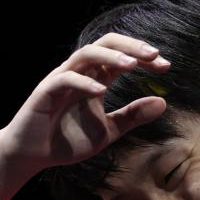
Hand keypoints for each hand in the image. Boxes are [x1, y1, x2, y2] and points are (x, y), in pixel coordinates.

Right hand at [0, 32, 169, 175]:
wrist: (33, 155)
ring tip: (132, 65)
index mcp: (95, 78)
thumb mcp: (108, 130)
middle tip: (154, 54)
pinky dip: (84, 83)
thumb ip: (132, 116)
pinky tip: (101, 91)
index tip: (165, 65)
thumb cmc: (68, 141)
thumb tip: (163, 102)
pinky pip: (65, 79)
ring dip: (110, 57)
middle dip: (130, 46)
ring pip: (86, 54)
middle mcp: (79, 72)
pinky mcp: (46, 91)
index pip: (122, 56)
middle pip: (106, 44)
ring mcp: (61, 79)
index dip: (144, 57)